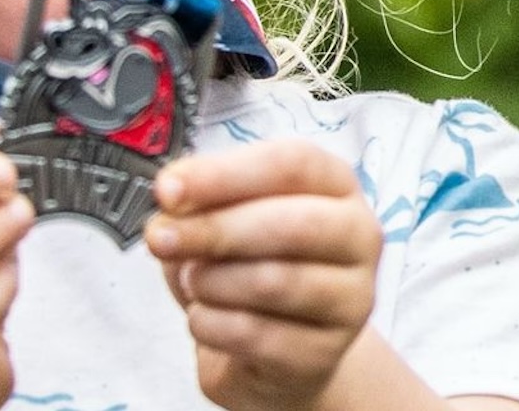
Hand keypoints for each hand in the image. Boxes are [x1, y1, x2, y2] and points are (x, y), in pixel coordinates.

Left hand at [147, 140, 382, 410]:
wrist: (275, 354)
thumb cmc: (250, 270)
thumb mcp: (225, 225)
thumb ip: (202, 207)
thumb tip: (170, 209)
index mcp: (336, 186)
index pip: (292, 164)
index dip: (225, 174)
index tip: (167, 190)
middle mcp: (359, 236)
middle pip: (293, 223)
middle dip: (215, 229)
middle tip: (160, 239)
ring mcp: (351, 298)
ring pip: (275, 282)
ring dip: (212, 282)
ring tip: (193, 284)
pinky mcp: (326, 352)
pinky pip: (257, 335)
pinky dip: (211, 325)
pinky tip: (203, 319)